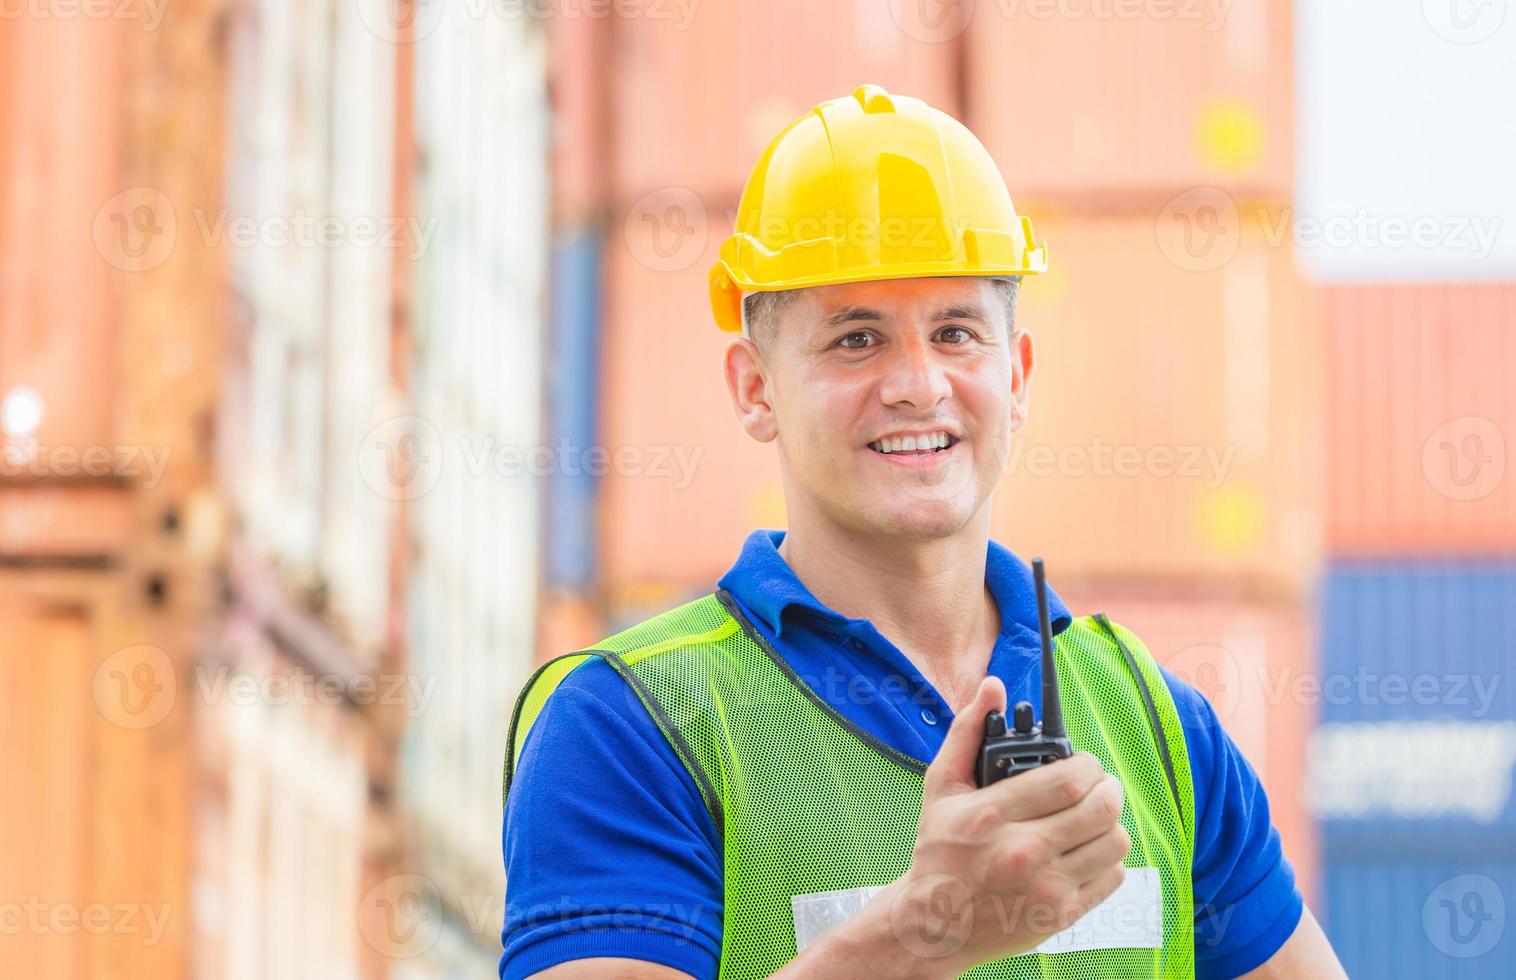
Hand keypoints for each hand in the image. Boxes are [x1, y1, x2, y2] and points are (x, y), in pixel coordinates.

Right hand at [889, 676, 1130, 973]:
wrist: (934, 924)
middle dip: (1107, 788)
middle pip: (1101, 809)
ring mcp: (1046, 888)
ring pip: (1114, 842)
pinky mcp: (1062, 915)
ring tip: (1090, 817)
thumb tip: (993, 686)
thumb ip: (967, 732)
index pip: (1068, 780)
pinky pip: (1112, 876)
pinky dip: (1106, 858)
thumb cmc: (939, 850)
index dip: (1088, 764)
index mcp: (992, 816)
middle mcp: (1023, 853)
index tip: (1082, 764)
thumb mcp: (941, 786)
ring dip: (1109, 823)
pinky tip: (1083, 850)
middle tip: (1098, 786)